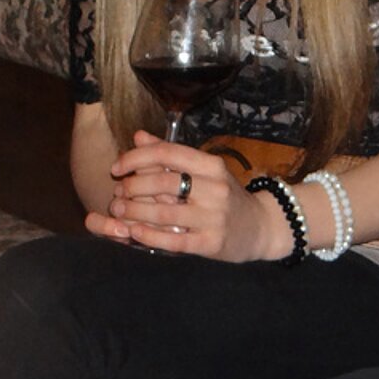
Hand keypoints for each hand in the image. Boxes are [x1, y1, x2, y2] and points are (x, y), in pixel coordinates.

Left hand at [86, 131, 275, 260]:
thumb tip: (138, 136)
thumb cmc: (226, 196)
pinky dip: (150, 236)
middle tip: (117, 194)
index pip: (167, 153)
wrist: (261, 227)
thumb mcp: (205, 170)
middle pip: (163, 182)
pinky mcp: (212, 243)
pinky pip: (174, 241)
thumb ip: (170, 154)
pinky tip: (134, 231)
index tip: (116, 167)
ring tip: (118, 211)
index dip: (136, 158)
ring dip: (135, 211)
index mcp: (212, 165)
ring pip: (165, 213)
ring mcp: (215, 217)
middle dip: (132, 187)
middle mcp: (216, 188)